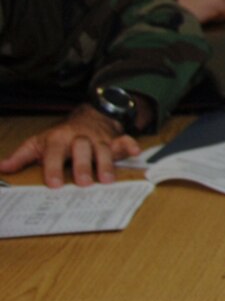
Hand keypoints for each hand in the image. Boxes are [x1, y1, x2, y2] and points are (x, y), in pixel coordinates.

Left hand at [0, 106, 140, 186]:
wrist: (89, 116)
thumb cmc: (62, 136)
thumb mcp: (39, 143)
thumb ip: (22, 156)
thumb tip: (3, 167)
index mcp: (59, 139)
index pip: (55, 153)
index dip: (53, 167)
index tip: (53, 184)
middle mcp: (80, 138)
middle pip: (82, 149)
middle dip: (84, 166)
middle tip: (84, 183)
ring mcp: (99, 138)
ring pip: (103, 148)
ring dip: (106, 163)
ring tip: (108, 180)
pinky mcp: (114, 140)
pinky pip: (124, 140)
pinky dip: (129, 145)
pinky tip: (134, 152)